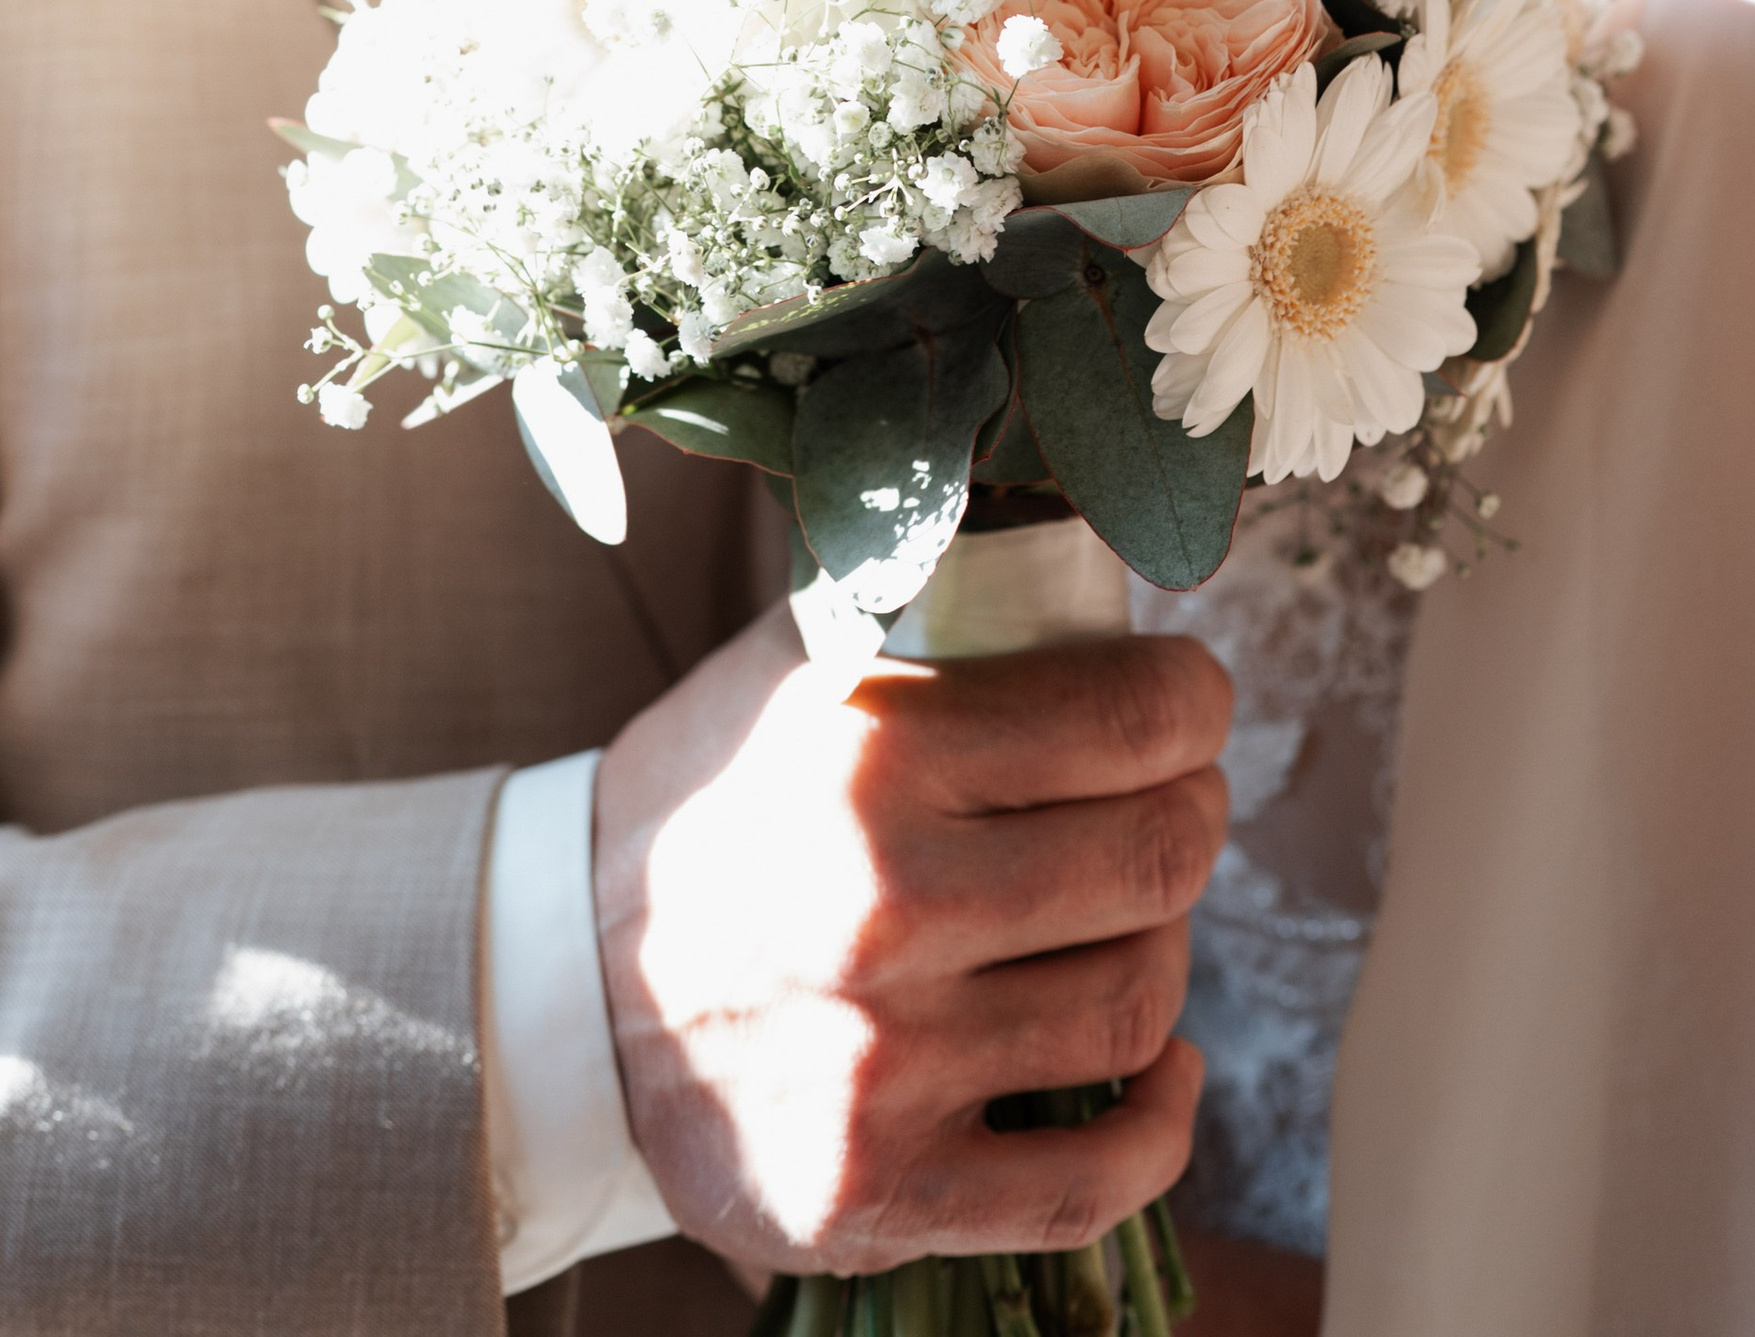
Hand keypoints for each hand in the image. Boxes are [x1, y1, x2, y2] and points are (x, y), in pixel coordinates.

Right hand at [593, 599, 1229, 1274]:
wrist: (562, 977)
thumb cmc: (710, 801)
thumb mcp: (801, 658)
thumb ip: (939, 607)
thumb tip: (1087, 564)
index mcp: (875, 752)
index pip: (1132, 719)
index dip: (1193, 702)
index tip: (1186, 702)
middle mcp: (886, 908)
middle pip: (1158, 858)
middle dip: (1193, 812)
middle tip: (1173, 797)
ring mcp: (885, 1065)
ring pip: (1139, 1003)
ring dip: (1165, 946)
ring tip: (1126, 914)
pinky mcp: (879, 1191)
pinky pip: (1092, 1180)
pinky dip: (1165, 1120)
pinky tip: (1163, 1064)